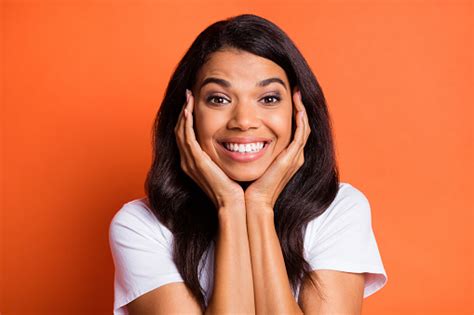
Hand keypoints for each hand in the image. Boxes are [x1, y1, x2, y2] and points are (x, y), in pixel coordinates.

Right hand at [174, 89, 244, 209]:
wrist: (233, 204)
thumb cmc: (235, 188)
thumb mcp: (227, 167)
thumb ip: (224, 155)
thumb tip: (235, 143)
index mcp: (194, 163)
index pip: (186, 136)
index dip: (187, 119)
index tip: (193, 104)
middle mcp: (188, 162)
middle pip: (179, 131)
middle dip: (183, 112)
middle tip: (188, 96)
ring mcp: (190, 162)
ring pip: (181, 132)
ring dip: (184, 113)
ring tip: (188, 98)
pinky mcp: (196, 162)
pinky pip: (187, 138)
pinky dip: (186, 124)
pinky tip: (189, 111)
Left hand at [244, 86, 310, 209]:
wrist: (252, 204)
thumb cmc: (248, 187)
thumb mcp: (251, 164)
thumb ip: (250, 152)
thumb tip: (240, 141)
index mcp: (286, 158)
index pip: (294, 131)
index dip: (293, 114)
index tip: (286, 98)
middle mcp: (295, 157)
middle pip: (303, 127)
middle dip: (300, 108)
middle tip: (295, 91)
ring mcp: (295, 157)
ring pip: (305, 127)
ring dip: (302, 109)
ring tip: (297, 93)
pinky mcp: (292, 158)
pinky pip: (301, 134)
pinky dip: (301, 119)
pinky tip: (298, 106)